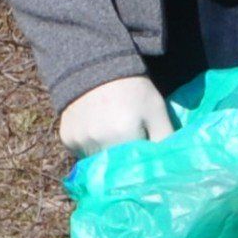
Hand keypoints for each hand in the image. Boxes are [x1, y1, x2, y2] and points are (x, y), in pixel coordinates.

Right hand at [57, 74, 173, 156]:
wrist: (99, 70)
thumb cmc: (135, 92)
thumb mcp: (158, 112)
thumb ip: (166, 140)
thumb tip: (171, 167)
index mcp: (123, 134)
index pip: (136, 167)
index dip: (141, 165)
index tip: (145, 158)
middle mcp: (97, 140)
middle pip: (115, 168)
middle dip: (125, 162)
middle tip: (130, 144)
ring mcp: (78, 141)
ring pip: (97, 162)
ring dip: (106, 155)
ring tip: (113, 135)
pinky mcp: (66, 139)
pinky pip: (81, 154)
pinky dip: (91, 148)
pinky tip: (98, 131)